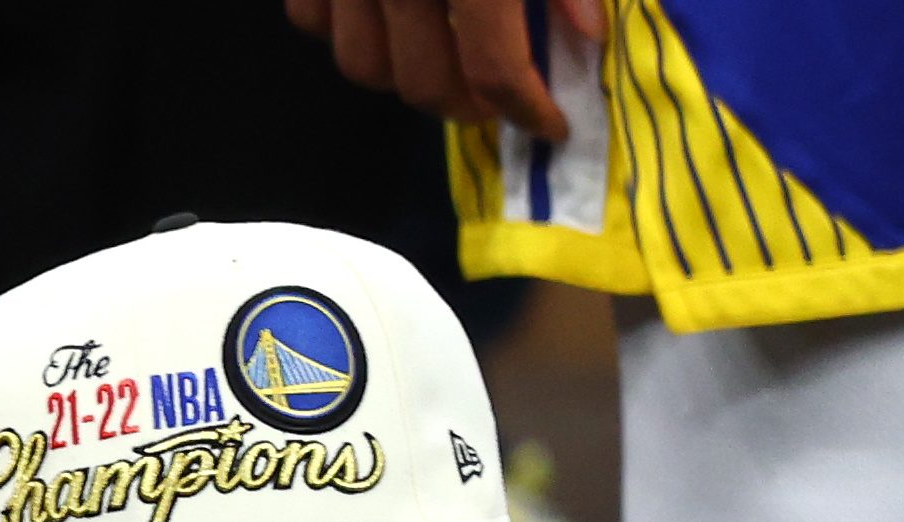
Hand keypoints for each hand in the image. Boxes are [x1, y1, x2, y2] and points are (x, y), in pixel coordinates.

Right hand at [287, 0, 593, 131]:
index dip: (528, 110)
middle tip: (499, 99)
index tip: (552, 124)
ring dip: (406, 75)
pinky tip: (386, 15)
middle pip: (425, 85)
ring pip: (363, 65)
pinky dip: (349, 29)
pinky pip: (315, 21)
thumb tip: (589, 35)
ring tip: (442, 58)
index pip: (496, 72)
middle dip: (468, 104)